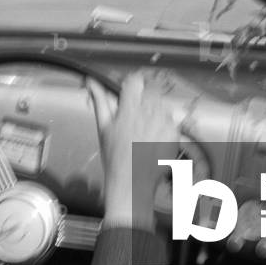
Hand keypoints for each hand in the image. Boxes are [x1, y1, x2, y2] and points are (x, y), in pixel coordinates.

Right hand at [88, 71, 180, 230]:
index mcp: (129, 108)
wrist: (133, 184)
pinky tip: (154, 139)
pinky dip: (165, 126)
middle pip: (151, 90)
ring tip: (146, 130)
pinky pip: (172, 120)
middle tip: (137, 115)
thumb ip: (100, 100)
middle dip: (144, 99)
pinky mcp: (174, 133)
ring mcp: (164, 122)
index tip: (130, 93)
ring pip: (162, 104)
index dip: (132, 85)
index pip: (135, 80)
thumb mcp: (104, 127)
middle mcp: (148, 111)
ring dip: (155, 111)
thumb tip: (91, 82)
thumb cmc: (115, 158)